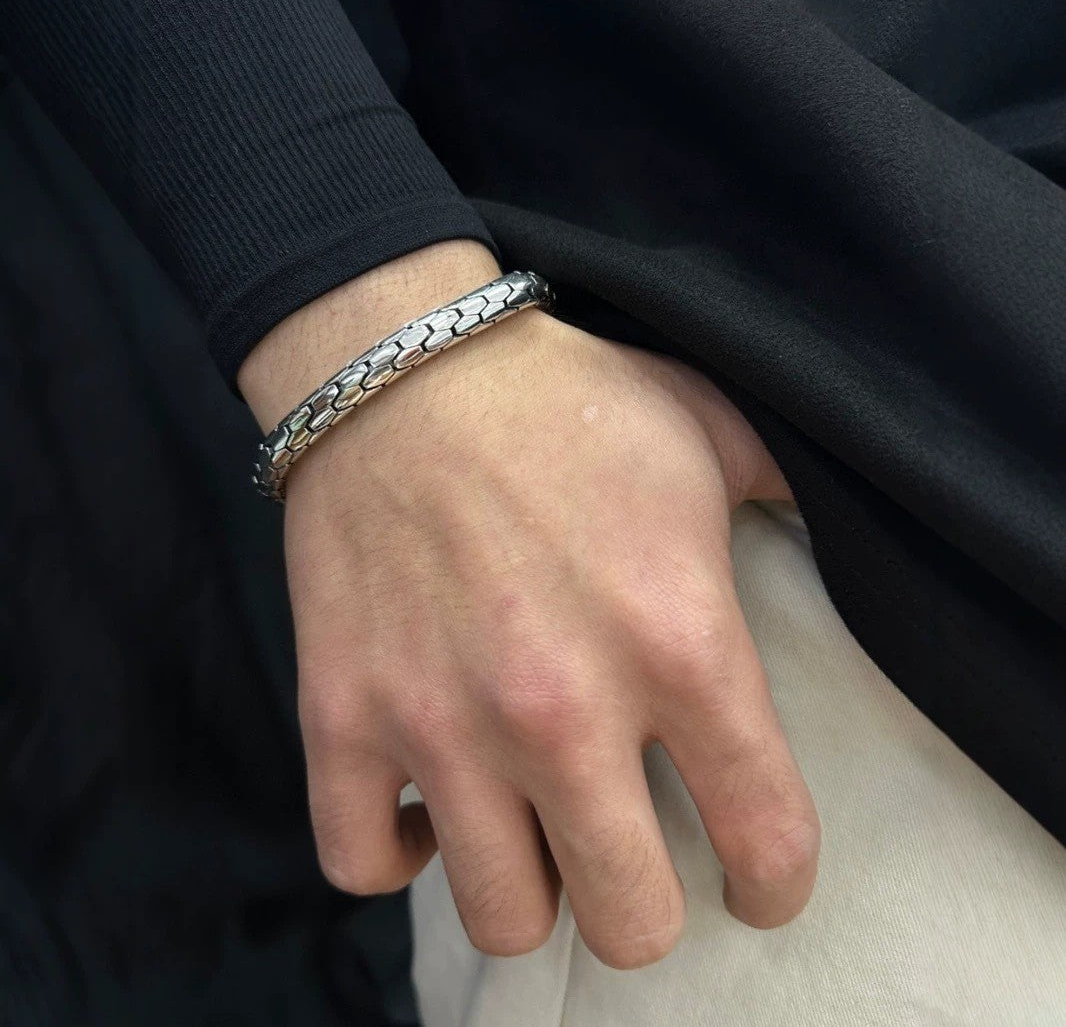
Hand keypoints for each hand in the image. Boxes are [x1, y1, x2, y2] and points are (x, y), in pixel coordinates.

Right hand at [239, 242, 818, 969]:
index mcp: (676, 640)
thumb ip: (788, 499)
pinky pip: (362, 859)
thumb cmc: (566, 398)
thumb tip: (842, 535)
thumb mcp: (710, 432)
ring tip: (536, 830)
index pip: (765, 832)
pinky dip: (402, 855)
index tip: (758, 880)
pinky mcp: (342, 717)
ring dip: (533, 891)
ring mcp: (440, 722)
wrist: (406, 367)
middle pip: (632, 920)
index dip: (775, 879)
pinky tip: (431, 809)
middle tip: (636, 854)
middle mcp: (562, 706)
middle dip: (648, 906)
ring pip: (503, 918)